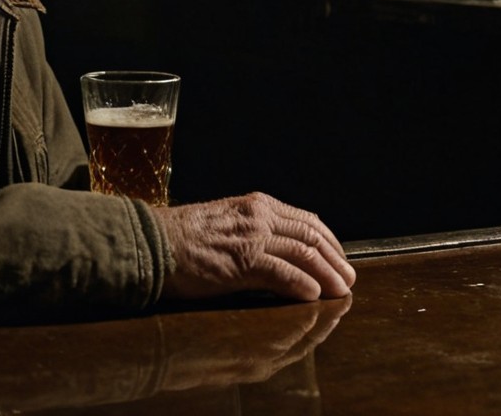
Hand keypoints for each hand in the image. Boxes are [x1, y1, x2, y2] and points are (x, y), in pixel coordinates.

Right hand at [152, 192, 355, 301]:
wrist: (152, 242)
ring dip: (327, 275)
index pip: (306, 220)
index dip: (330, 241)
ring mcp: (252, 237)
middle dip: (336, 259)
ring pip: (304, 254)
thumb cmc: (182, 238)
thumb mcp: (225, 222)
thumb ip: (253, 231)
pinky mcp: (242, 262)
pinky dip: (302, 285)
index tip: (340, 258)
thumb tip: (279, 250)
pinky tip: (312, 295)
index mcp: (256, 204)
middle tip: (349, 279)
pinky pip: (283, 273)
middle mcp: (259, 215)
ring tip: (340, 291)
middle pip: (312, 236)